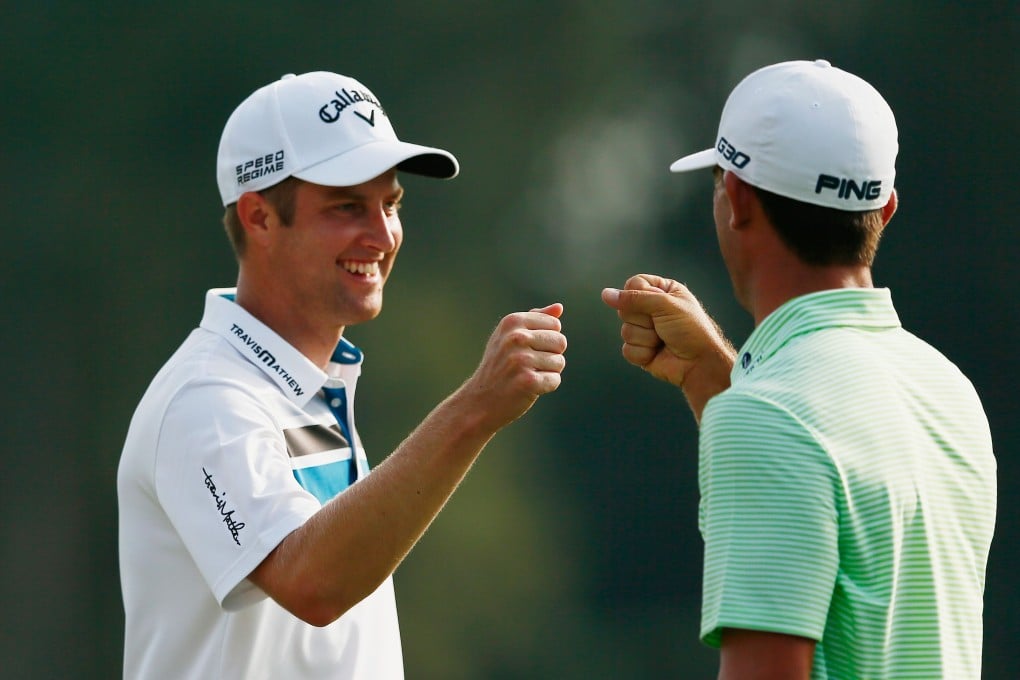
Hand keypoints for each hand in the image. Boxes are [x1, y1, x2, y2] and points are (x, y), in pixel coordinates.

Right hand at [461, 303, 566, 429]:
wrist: (480, 400)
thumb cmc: (499, 366)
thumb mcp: (509, 336)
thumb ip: (535, 319)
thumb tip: (559, 307)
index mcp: (512, 322)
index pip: (555, 324)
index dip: (547, 339)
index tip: (528, 349)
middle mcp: (515, 338)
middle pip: (560, 342)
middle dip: (550, 356)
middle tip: (528, 365)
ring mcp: (521, 359)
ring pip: (559, 362)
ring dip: (547, 372)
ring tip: (525, 376)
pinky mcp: (527, 381)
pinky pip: (555, 380)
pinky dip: (546, 386)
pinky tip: (528, 388)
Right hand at [602, 276, 733, 420]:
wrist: (700, 363)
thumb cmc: (691, 331)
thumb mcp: (666, 306)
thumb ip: (635, 298)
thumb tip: (606, 294)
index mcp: (662, 291)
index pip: (634, 284)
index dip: (638, 295)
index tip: (655, 305)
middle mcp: (652, 309)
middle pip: (625, 308)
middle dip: (643, 320)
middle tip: (661, 324)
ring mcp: (645, 330)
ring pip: (625, 330)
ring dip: (646, 338)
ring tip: (663, 340)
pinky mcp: (641, 349)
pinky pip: (627, 349)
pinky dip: (643, 353)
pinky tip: (657, 353)